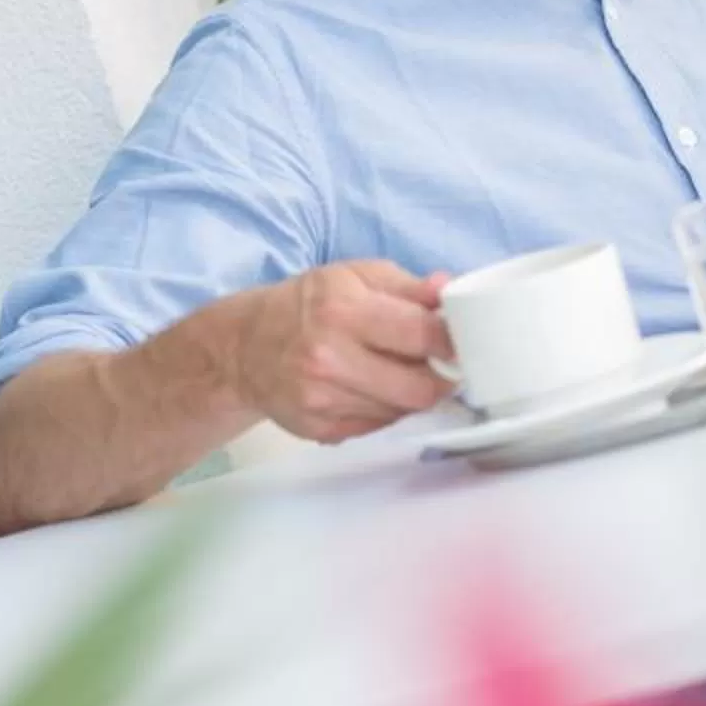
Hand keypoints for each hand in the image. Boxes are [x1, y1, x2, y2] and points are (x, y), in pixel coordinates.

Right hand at [228, 260, 455, 441]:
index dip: (451, 342)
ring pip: (400, 412)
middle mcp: (329, 358)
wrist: (246, 346)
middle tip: (438, 366)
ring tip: (397, 372)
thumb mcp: (355, 276)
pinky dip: (384, 411)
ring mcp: (321, 399)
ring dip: (410, 395)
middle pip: (418, 388)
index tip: (460, 343)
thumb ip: (408, 286)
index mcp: (343, 310)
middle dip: (438, 378)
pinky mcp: (318, 429)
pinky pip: (377, 427)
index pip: (421, 335)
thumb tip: (450, 291)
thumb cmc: (308, 304)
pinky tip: (370, 389)